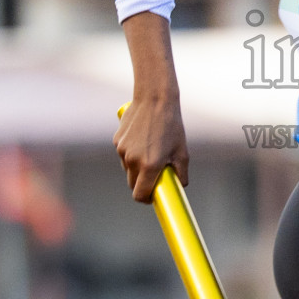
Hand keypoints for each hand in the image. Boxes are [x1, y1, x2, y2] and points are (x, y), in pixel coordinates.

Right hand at [116, 12, 189, 202]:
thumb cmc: (172, 125)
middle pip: (132, 184)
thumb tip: (181, 186)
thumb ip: (181, 173)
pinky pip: (124, 155)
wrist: (155, 99)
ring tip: (151, 150)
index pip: (140, 195)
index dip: (146, 199)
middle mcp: (133, 160)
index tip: (152, 196)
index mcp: (150, 165)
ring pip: (128, 169)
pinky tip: (142, 139)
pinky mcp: (117, 141)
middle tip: (155, 174)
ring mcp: (123, 151)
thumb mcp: (182, 151)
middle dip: (142, 183)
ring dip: (137, 167)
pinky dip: (131, 153)